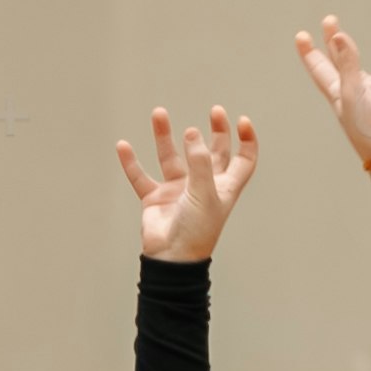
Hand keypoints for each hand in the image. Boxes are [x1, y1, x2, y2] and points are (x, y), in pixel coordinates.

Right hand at [115, 103, 258, 264]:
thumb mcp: (205, 194)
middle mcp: (202, 185)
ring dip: (165, 136)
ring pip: (171, 157)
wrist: (171, 259)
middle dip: (215, 132)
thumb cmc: (197, 231)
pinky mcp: (155, 198)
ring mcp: (178, 191)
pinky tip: (123, 146)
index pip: (243, 160)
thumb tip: (192, 133)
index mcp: (224, 187)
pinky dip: (131, 163)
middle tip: (215, 111)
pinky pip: (141, 176)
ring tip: (159, 113)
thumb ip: (200, 163)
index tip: (242, 121)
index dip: (246, 141)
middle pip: (213, 153)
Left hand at [291, 6, 370, 167]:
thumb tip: (339, 35)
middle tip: (330, 20)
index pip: (321, 69)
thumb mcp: (352, 95)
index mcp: (342, 93)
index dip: (310, 54)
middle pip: (347, 59)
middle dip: (337, 41)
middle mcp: (364, 90)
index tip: (301, 36)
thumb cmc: (368, 131)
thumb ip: (347, 64)